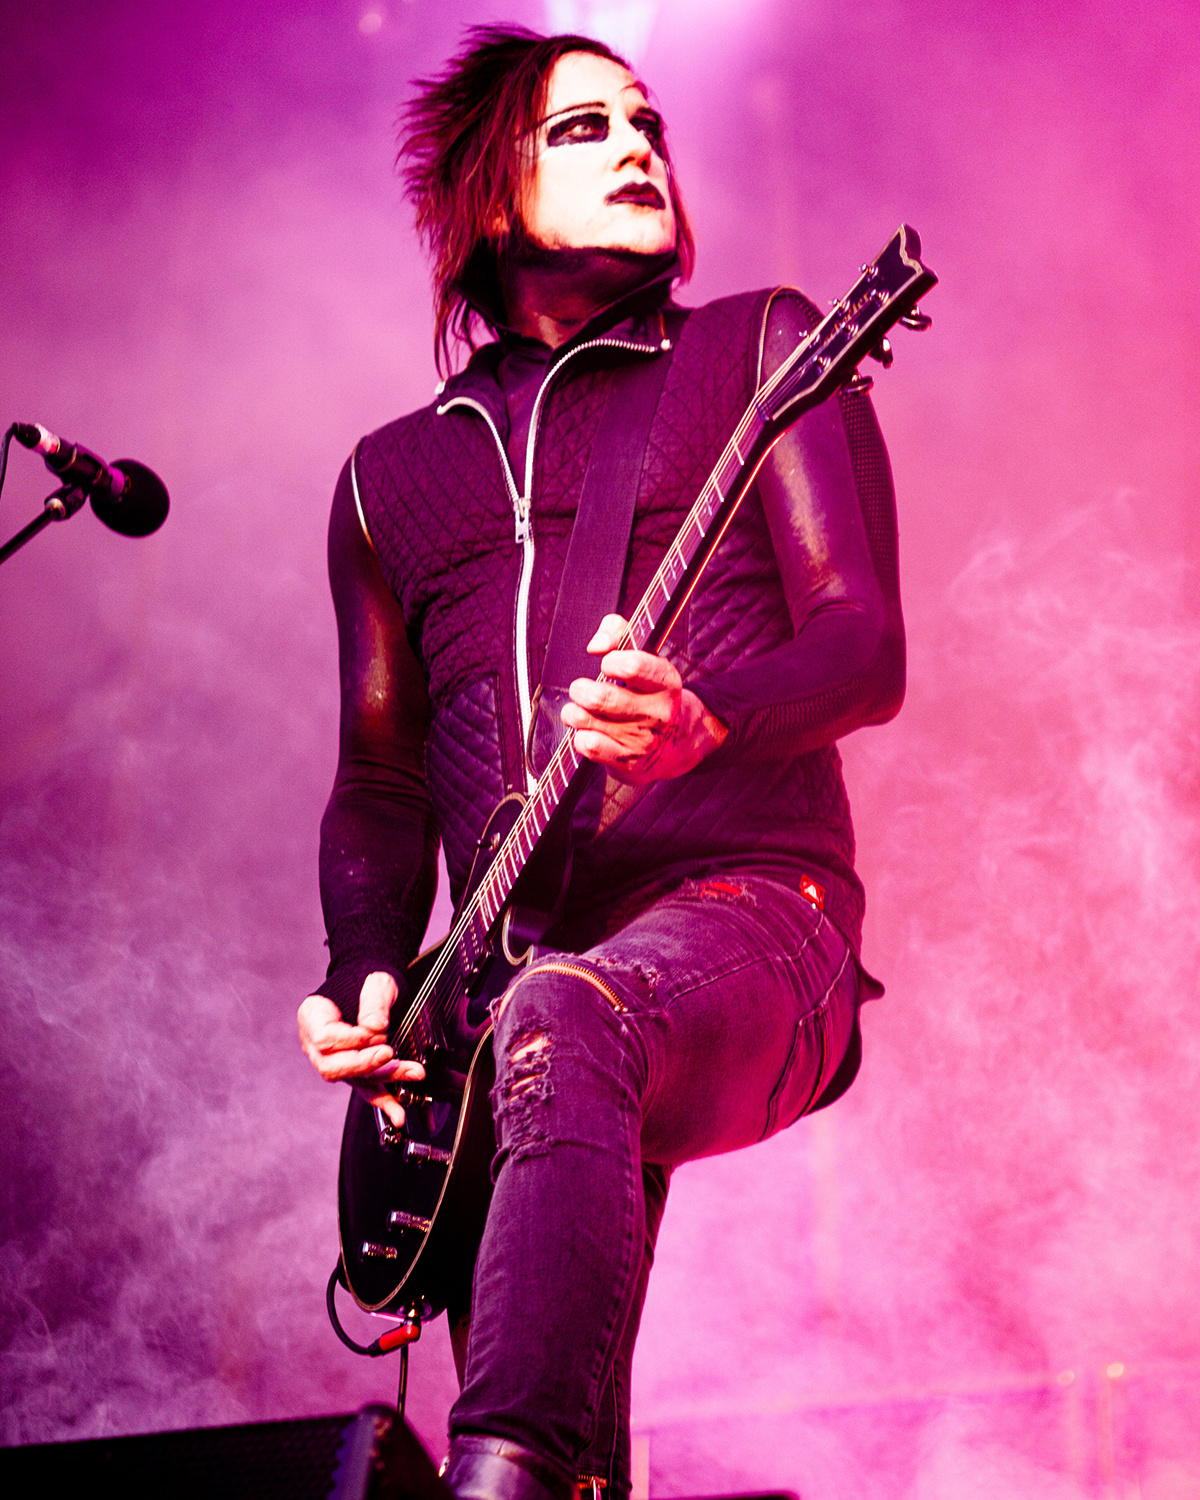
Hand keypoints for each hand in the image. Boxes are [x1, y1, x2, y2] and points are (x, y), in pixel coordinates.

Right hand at [297, 971, 425, 1127]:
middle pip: (333, 1066)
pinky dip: (384, 1100)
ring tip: (411, 1075)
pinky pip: (367, 1088)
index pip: (324, 1039)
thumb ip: (373, 1003)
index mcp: (313, 1016)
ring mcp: (334, 1060)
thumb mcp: (375, 982)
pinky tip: (398, 1112)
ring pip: (354, 1079)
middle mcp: (317, 1043)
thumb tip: (375, 1027)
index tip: (377, 1032)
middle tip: (390, 1052)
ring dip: (385, 1079)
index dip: (350, 1039)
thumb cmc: (366, 980)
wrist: (371, 986)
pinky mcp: (354, 1072)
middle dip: (364, 1064)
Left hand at [560, 613, 727, 784]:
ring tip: (578, 710)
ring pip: (588, 721)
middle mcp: (658, 713)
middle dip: (581, 690)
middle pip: (601, 698)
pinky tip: (586, 731)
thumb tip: (596, 645)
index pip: (634, 667)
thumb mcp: (644, 654)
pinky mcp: (628, 763)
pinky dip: (579, 736)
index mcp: (666, 682)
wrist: (680, 742)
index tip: (607, 664)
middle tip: (581, 689)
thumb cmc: (652, 693)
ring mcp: (643, 741)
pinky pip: (589, 746)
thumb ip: (618, 632)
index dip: (612, 662)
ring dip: (574, 712)